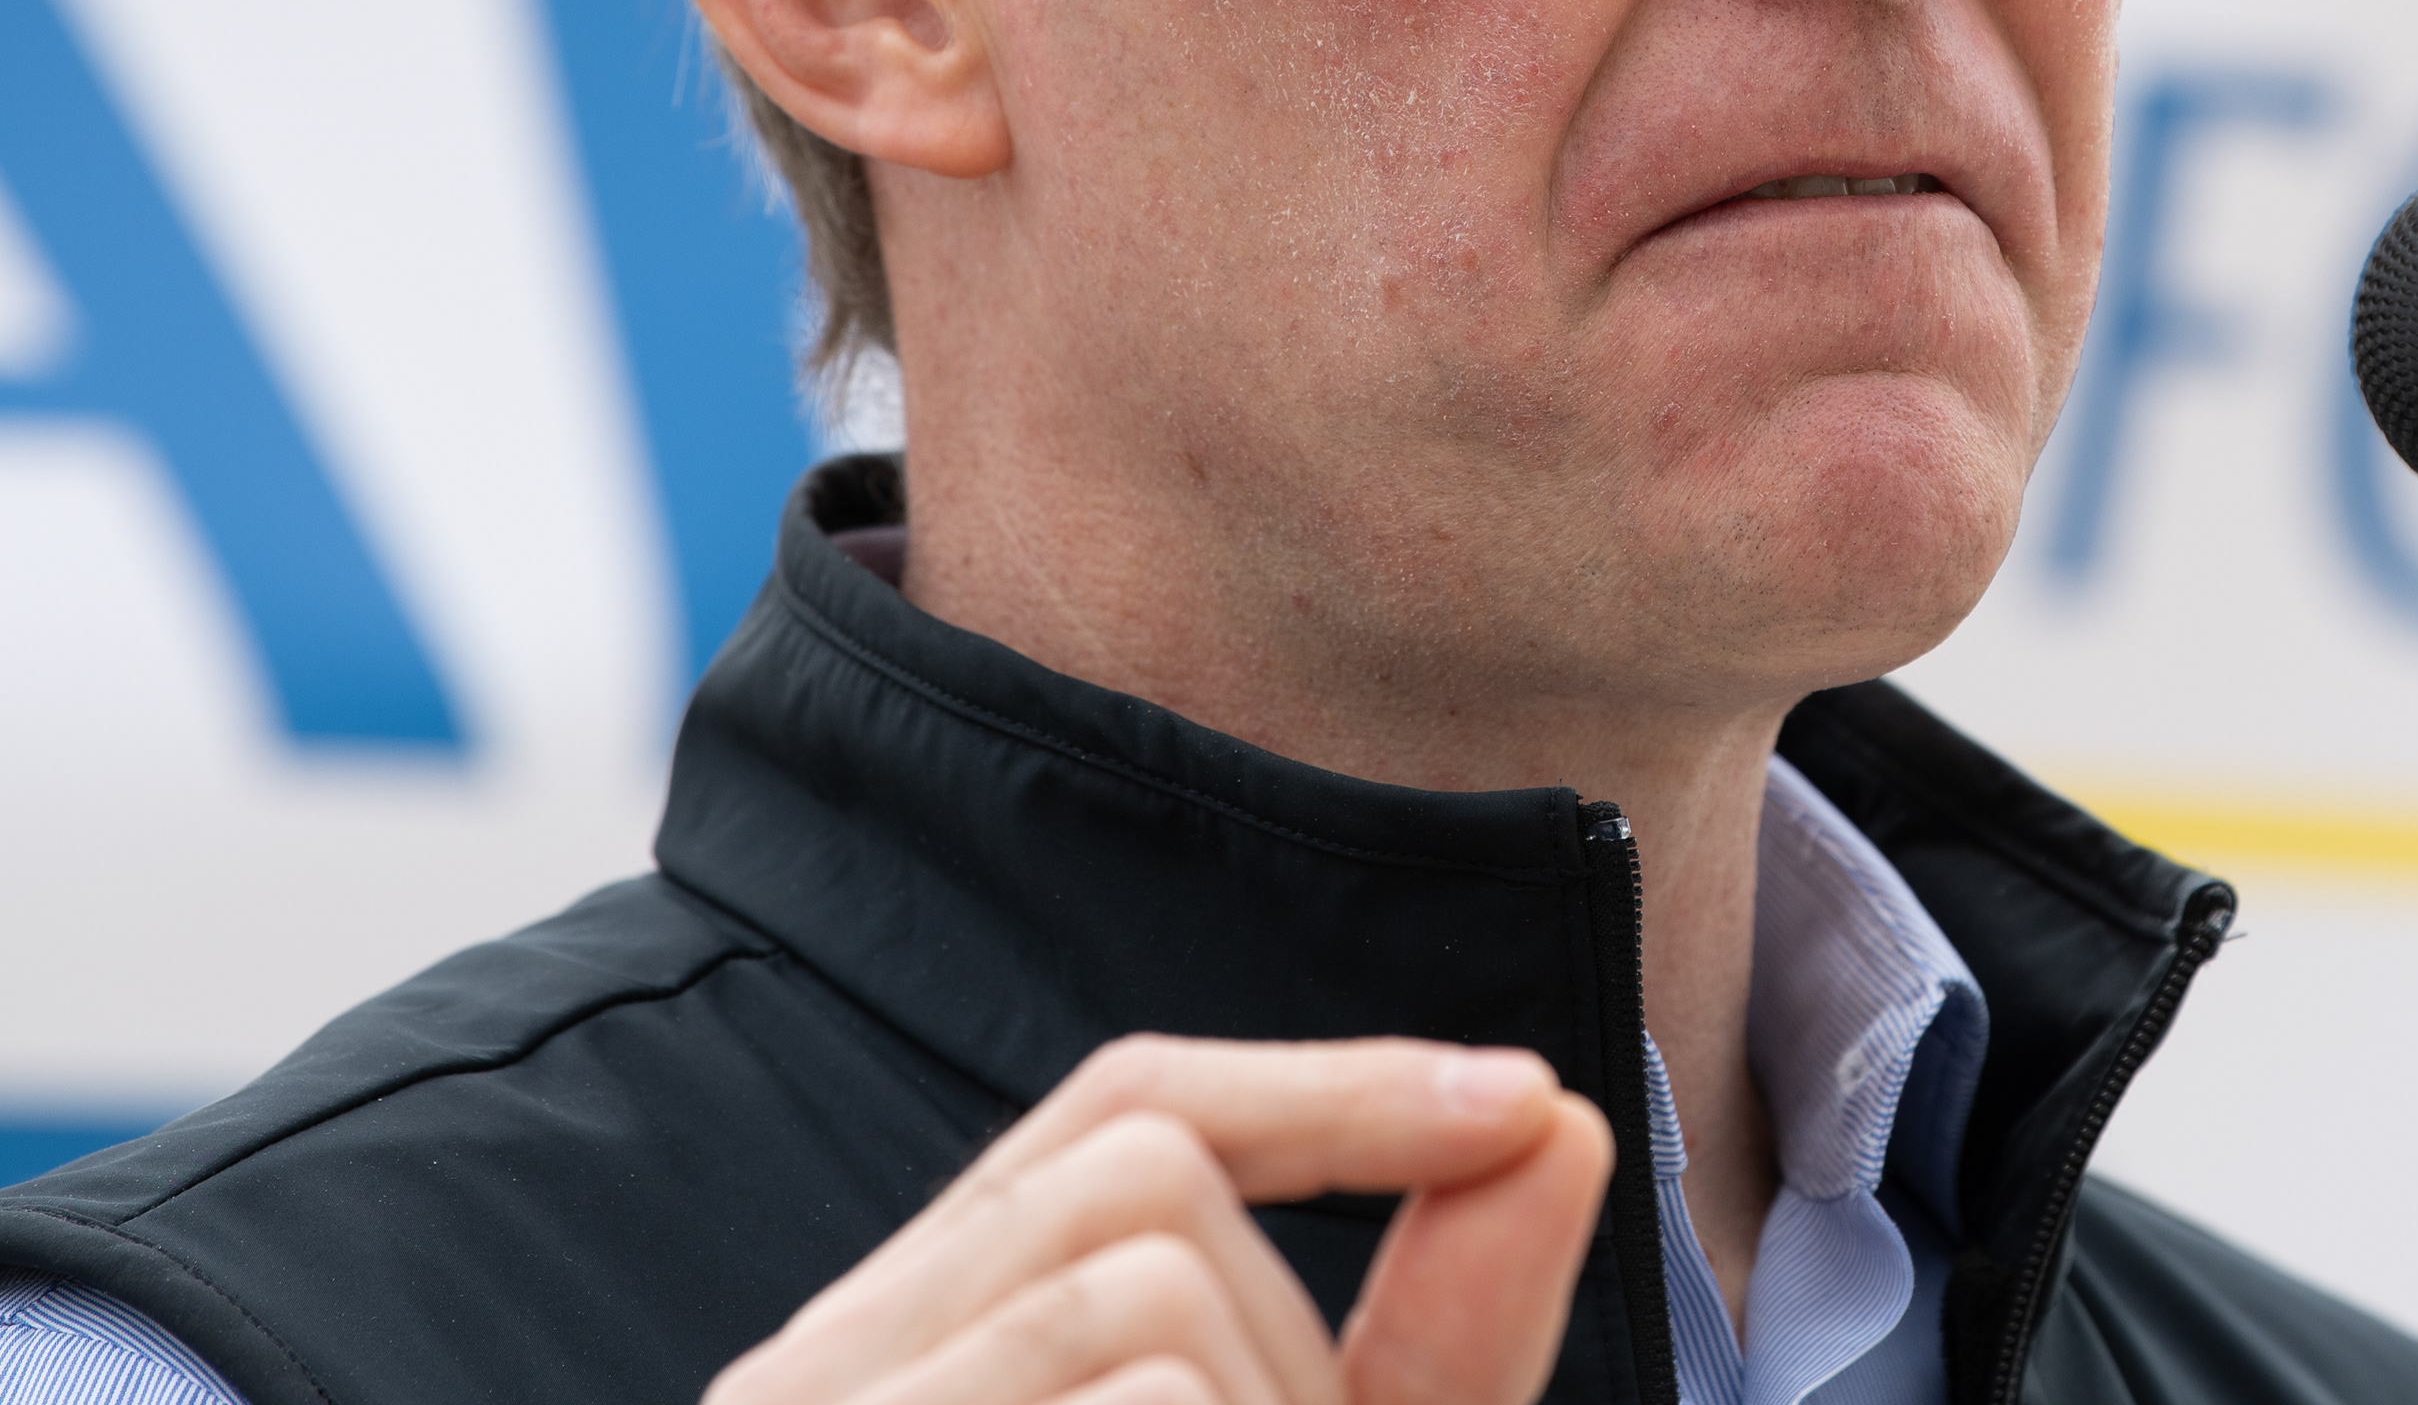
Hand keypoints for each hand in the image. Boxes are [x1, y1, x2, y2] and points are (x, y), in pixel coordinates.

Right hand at [705, 1034, 1615, 1404]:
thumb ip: (1435, 1343)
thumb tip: (1562, 1119)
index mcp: (904, 1362)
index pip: (1120, 1111)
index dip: (1335, 1090)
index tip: (1528, 1105)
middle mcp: (808, 1381)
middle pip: (1142, 1183)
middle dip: (1295, 1349)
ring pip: (1143, 1290)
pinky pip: (1137, 1393)